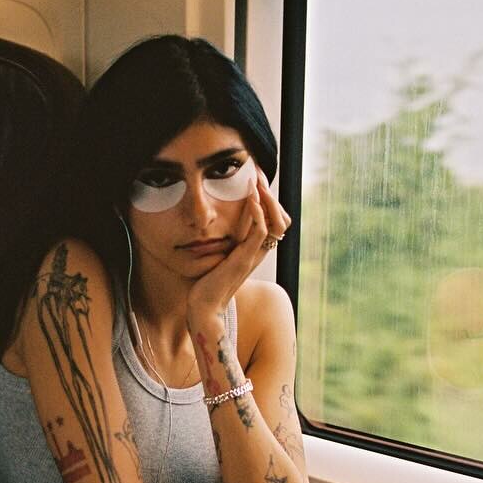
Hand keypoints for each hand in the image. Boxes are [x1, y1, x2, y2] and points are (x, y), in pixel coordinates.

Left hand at [186, 171, 290, 329]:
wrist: (202, 308)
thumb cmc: (204, 284)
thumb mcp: (216, 256)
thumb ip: (221, 242)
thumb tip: (210, 225)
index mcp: (254, 251)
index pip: (274, 221)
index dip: (270, 200)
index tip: (255, 180)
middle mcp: (258, 252)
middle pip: (281, 219)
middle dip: (271, 194)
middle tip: (258, 173)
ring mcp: (253, 256)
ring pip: (275, 222)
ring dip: (267, 198)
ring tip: (257, 181)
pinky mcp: (243, 259)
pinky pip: (260, 232)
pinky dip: (258, 213)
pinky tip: (251, 198)